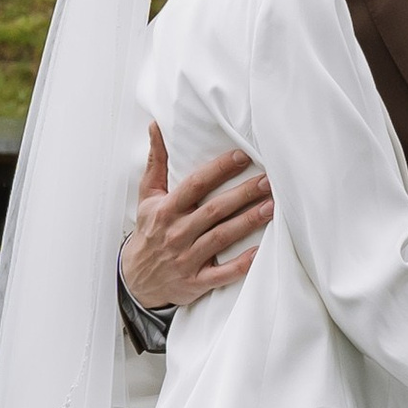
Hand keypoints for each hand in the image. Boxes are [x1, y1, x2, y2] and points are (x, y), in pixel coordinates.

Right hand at [120, 126, 274, 312]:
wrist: (136, 279)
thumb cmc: (149, 231)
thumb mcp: (147, 196)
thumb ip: (156, 162)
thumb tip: (157, 126)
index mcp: (166, 210)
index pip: (194, 185)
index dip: (219, 169)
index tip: (242, 156)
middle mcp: (176, 233)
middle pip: (213, 210)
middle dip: (242, 194)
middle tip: (268, 180)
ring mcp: (186, 258)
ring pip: (221, 238)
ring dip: (248, 222)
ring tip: (271, 207)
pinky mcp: (196, 281)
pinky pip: (222, 273)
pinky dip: (241, 263)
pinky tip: (261, 250)